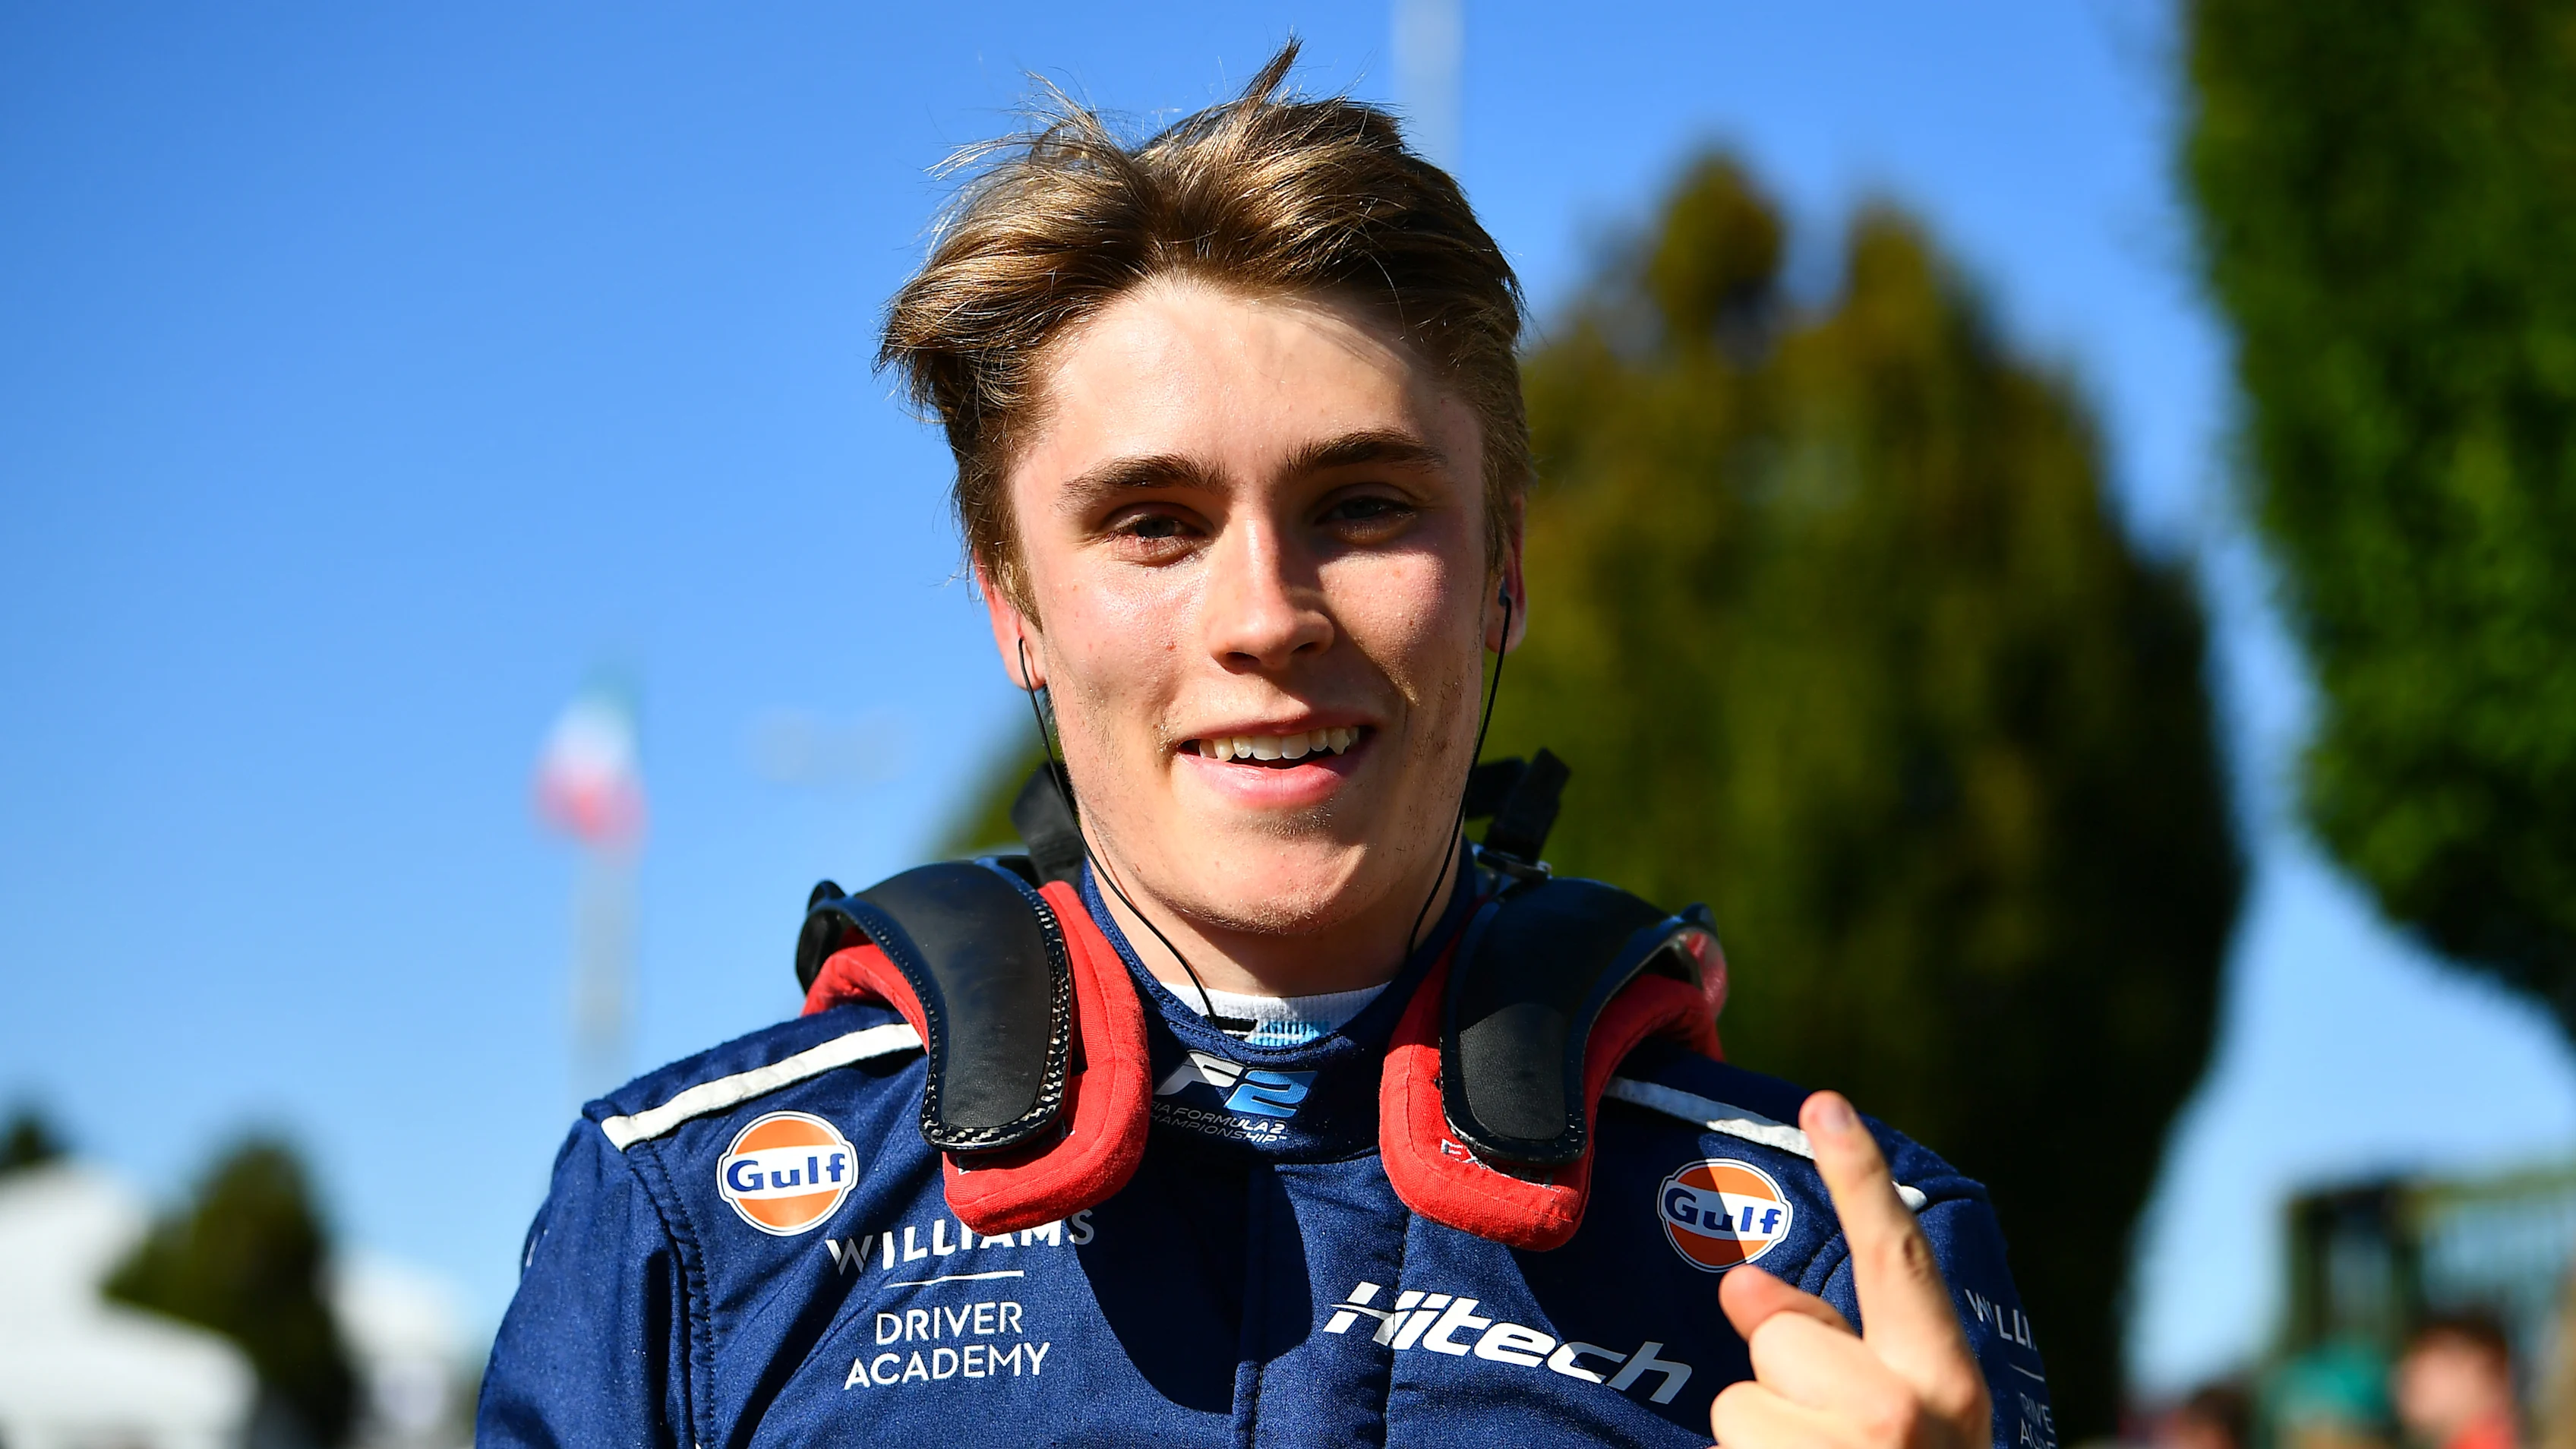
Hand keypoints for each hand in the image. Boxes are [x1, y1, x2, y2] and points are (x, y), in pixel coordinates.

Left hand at [1708, 1092, 1989, 1448]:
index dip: (1861, 1177)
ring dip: (1757, 1444)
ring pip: (1736, 1404)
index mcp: (1948, 1386)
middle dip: (1781, 1382)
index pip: (1897, 1262)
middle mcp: (1899, 1416)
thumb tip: (1740, 1282)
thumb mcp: (1908, 1420)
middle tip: (1825, 1445)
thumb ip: (1836, 1347)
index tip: (1825, 1103)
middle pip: (1781, 1337)